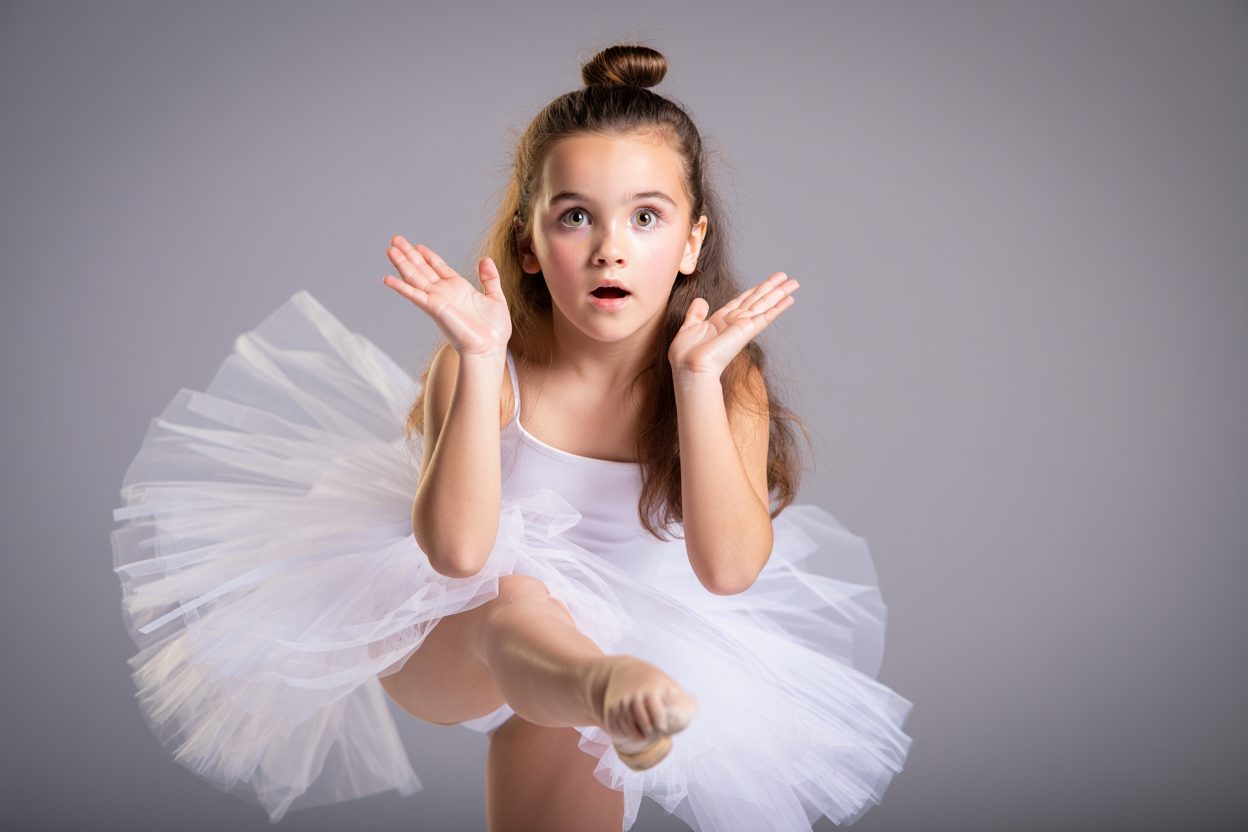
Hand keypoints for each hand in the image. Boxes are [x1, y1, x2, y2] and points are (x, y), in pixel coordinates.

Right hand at [383, 236, 511, 359]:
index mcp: (458, 288)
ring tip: (390, 249)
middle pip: (422, 269)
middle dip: (408, 254)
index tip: (417, 246)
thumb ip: (490, 279)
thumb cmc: (494, 330)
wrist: (489, 349)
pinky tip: (387, 278)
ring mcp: (437, 300)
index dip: (427, 256)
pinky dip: (401, 287)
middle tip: (395, 239)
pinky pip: (414, 295)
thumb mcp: (496, 298)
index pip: (438, 267)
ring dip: (402, 263)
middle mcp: (444, 292)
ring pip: (414, 278)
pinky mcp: (434, 309)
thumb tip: (486, 259)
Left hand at [668, 272, 798, 380]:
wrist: (690, 368)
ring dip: (779, 293)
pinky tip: (789, 300)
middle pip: (757, 299)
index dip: (754, 290)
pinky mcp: (746, 331)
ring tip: (794, 283)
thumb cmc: (686, 355)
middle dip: (771, 287)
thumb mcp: (688, 328)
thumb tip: (700, 300)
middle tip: (786, 276)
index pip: (741, 300)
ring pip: (764, 305)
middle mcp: (734, 322)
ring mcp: (742, 326)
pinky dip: (778, 308)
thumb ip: (695, 314)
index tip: (765, 282)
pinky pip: (765, 317)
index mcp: (721, 320)